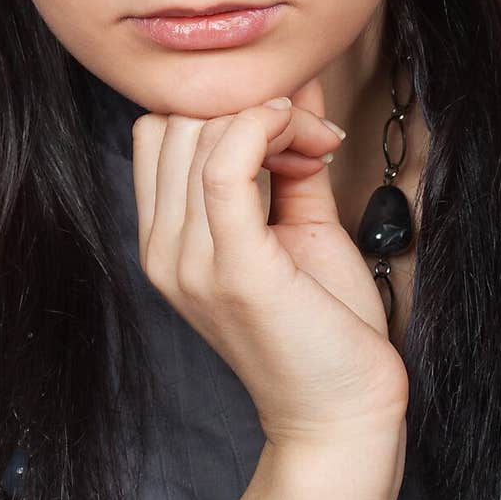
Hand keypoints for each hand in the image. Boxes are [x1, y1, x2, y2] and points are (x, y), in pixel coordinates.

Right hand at [131, 75, 408, 455]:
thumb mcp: (298, 224)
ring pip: (199, 133)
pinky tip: (305, 139)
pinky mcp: (233, 268)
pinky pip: (227, 163)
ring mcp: (190, 261)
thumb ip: (288, 156)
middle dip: (248, 104)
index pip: (158, 132)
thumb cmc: (323, 326)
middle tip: (311, 135)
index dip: (222, 108)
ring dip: (271, 115)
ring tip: (317, 145)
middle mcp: (163, 251)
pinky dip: (267, 128)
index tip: (291, 127)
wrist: (342, 415)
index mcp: (167, 241)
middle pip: (175, 123)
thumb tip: (296, 84)